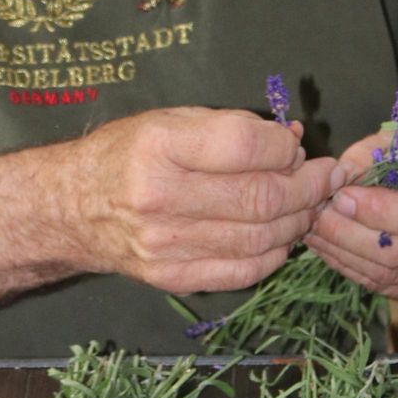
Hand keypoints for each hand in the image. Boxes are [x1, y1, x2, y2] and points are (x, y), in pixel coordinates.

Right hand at [65, 106, 344, 293]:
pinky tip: (281, 235)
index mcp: (158, 146)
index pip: (245, 146)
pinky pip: (243, 271)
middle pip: (260, 198)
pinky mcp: (171, 277)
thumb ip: (231, 127)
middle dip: (308, 187)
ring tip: (308, 205)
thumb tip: (294, 139)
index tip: (297, 145)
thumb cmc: (125, 155)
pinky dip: (274, 253)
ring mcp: (165, 245)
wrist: (71, 209)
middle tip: (325, 178)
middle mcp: (159, 197)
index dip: (285, 147)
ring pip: (260, 238)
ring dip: (298, 220)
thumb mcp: (169, 121)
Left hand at [306, 127, 397, 299]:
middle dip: (348, 236)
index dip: (379, 212)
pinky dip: (355, 270)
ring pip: (391, 275)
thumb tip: (334, 178)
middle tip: (315, 216)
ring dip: (343, 255)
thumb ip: (371, 156)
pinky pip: (391, 287)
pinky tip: (331, 251)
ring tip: (313, 233)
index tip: (340, 196)